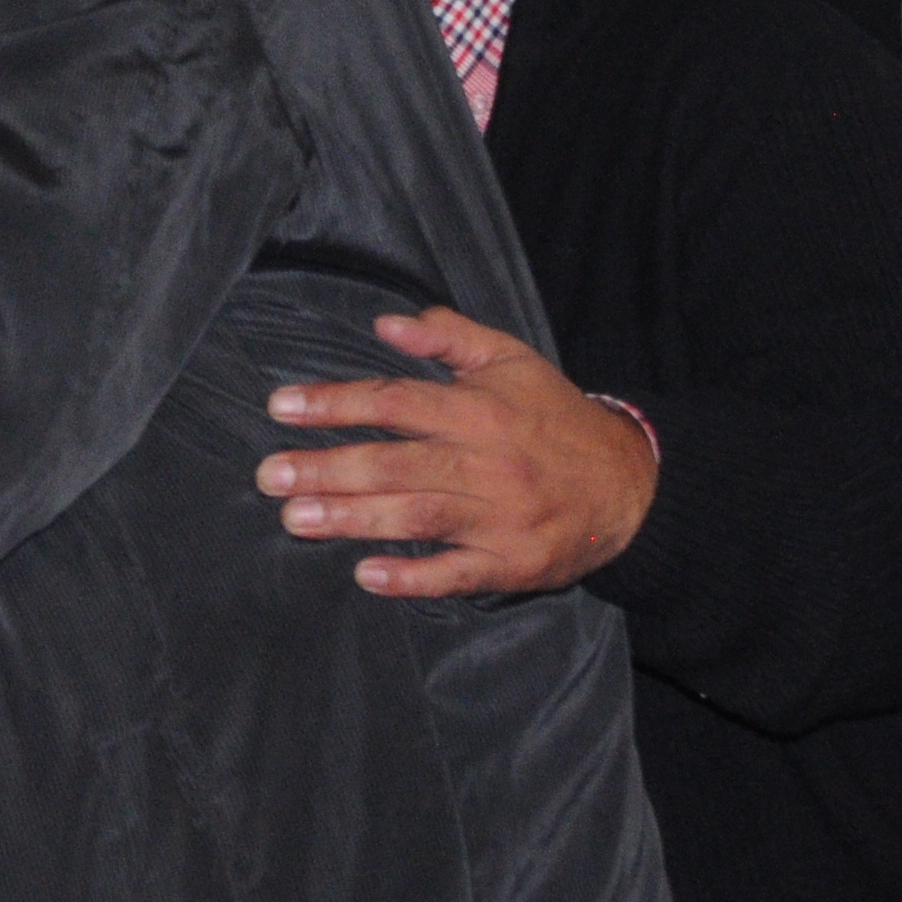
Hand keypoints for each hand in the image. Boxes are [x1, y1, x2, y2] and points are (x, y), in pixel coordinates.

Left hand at [256, 306, 657, 597]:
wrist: (632, 485)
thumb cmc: (556, 417)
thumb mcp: (511, 360)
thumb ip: (448, 335)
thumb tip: (385, 324)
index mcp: (479, 409)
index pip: (394, 402)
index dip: (334, 404)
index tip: (279, 407)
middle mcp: (486, 462)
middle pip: (396, 463)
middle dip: (327, 469)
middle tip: (270, 476)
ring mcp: (500, 516)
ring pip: (417, 516)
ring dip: (352, 519)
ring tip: (296, 519)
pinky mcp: (513, 562)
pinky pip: (457, 574)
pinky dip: (413, 578)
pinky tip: (367, 576)